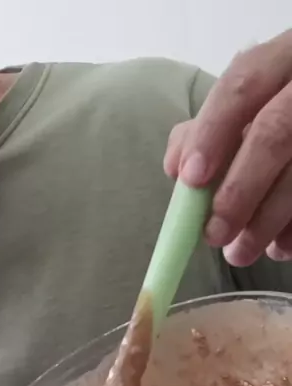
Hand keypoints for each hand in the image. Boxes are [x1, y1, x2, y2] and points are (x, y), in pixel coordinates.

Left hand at [164, 31, 291, 265]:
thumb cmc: (278, 112)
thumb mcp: (248, 106)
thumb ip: (206, 128)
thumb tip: (176, 168)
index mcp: (282, 60)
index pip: (242, 85)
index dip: (213, 132)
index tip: (190, 180)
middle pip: (274, 135)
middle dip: (238, 191)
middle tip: (213, 235)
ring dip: (265, 224)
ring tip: (239, 253)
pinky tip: (277, 247)